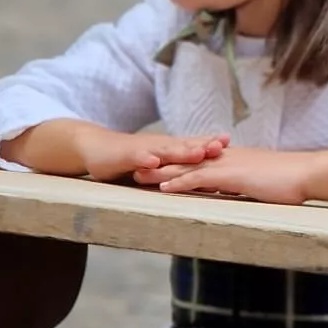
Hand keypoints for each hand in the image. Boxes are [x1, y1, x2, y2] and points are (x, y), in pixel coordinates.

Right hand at [72, 128, 228, 181]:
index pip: (194, 145)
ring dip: (182, 151)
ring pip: (165, 150)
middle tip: (223, 145)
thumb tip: (206, 182)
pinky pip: (137, 158)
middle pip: (185, 145)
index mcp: (168, 149)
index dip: (212, 144)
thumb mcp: (157, 166)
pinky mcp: (125, 156)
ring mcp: (143, 150)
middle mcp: (159, 147)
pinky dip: (145, 159)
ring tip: (198, 152)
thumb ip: (178, 171)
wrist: (95, 147)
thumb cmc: (129, 159)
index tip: (232, 144)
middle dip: (204, 145)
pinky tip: (153, 162)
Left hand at [137, 146, 317, 204]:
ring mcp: (229, 166)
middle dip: (161, 164)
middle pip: (187, 160)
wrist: (308, 173)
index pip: (199, 161)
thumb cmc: (293, 181)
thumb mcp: (265, 182)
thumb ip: (249, 184)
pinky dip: (181, 183)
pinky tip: (164, 187)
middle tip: (136, 167)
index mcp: (234, 159)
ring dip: (162, 172)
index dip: (177, 163)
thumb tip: (241, 192)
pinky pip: (201, 179)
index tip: (157, 166)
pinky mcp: (233, 176)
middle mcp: (227, 158)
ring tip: (138, 176)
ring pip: (188, 168)